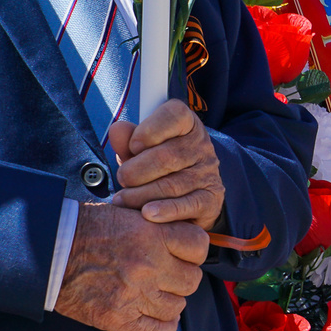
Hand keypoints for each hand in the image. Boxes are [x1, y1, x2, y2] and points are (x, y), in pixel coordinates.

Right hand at [53, 200, 206, 330]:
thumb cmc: (83, 230)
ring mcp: (135, 294)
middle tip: (166, 277)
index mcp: (152, 235)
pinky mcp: (118, 318)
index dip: (193, 252)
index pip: (198, 245)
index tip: (184, 255)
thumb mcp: (127, 215)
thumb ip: (158, 229)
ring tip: (154, 295)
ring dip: (169, 302)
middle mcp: (149, 265)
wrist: (46, 251)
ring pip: (177, 307)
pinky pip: (158, 330)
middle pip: (191, 280)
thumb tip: (180, 242)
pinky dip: (162, 327)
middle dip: (181, 278)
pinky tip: (153, 316)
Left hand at [107, 101, 225, 227]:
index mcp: (187, 124)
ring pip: (172, 184)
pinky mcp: (212, 198)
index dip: (150, 130)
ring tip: (123, 200)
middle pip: (168, 156)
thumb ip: (128, 140)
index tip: (134, 145)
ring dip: (141, 194)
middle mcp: (202, 146)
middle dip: (137, 170)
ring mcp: (209, 173)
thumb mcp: (140, 149)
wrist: (186, 193)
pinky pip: (188, 205)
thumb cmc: (157, 166)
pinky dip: (165, 211)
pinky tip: (147, 213)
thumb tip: (118, 130)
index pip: (174, 116)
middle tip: (122, 179)